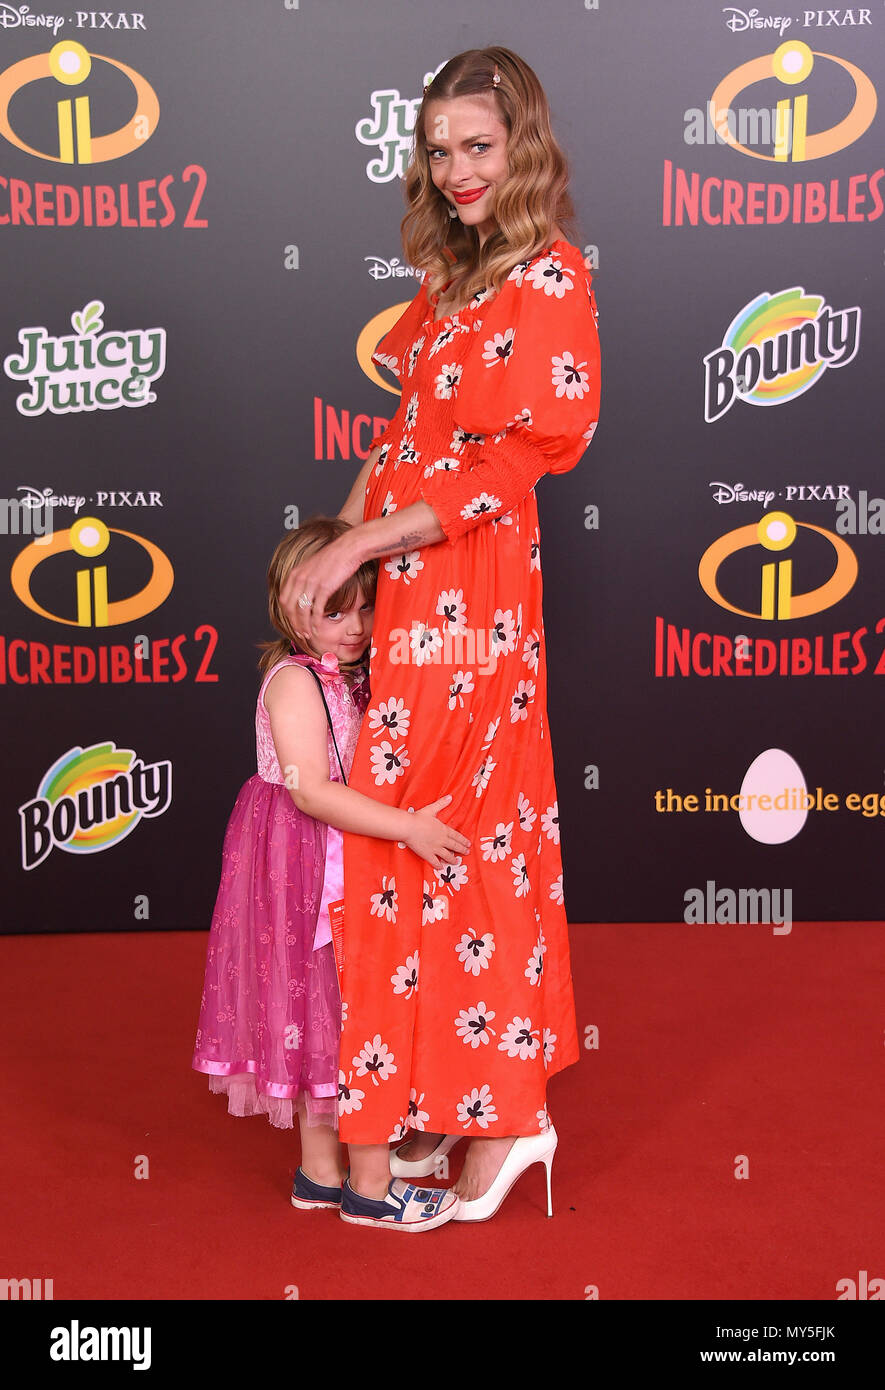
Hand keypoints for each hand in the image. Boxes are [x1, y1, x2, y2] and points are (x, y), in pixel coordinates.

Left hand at [280, 530, 363, 644]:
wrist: (349, 548)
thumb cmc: (335, 557)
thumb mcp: (313, 566)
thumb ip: (305, 578)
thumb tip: (303, 591)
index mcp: (295, 573)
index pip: (284, 599)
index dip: (288, 614)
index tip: (294, 622)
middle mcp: (300, 578)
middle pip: (290, 608)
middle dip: (294, 623)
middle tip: (299, 633)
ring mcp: (311, 583)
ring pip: (301, 612)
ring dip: (303, 626)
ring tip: (307, 634)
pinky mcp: (324, 588)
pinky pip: (316, 610)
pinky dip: (315, 622)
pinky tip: (317, 629)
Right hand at [403, 794, 471, 869]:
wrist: (408, 827)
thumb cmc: (418, 817)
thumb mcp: (431, 809)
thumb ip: (442, 804)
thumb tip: (450, 797)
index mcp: (444, 830)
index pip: (457, 836)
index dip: (463, 841)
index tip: (468, 844)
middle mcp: (442, 840)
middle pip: (455, 846)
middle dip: (462, 850)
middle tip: (467, 853)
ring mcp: (435, 848)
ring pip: (447, 855)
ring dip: (452, 859)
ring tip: (456, 862)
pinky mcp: (427, 854)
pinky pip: (435, 861)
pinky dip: (438, 865)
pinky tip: (441, 868)